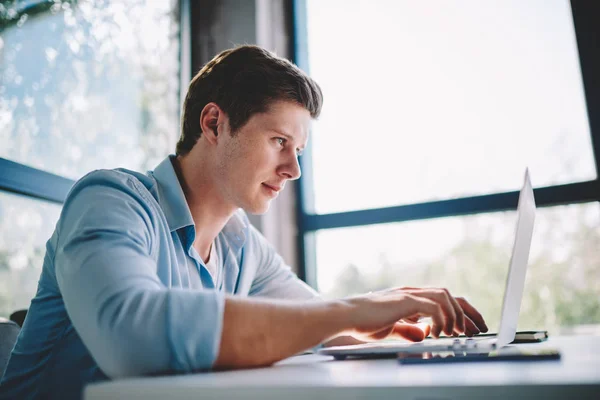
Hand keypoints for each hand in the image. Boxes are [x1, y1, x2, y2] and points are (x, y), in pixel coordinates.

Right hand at [341, 287, 486, 341]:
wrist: (347, 316)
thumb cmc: (363, 321)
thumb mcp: (390, 328)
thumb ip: (407, 330)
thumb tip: (423, 334)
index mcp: (411, 298)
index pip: (443, 300)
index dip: (461, 313)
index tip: (472, 328)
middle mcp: (413, 292)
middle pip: (450, 295)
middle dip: (468, 312)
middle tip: (479, 328)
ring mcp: (409, 294)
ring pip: (445, 296)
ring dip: (456, 315)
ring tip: (458, 332)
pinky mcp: (405, 300)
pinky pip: (433, 306)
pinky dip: (442, 319)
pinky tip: (440, 332)